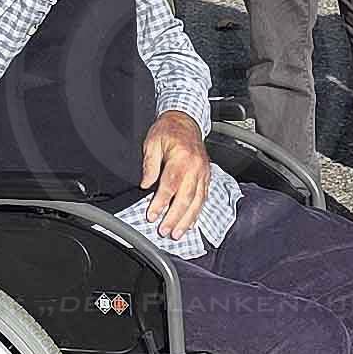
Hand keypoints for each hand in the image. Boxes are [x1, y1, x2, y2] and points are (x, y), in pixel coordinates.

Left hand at [140, 110, 211, 240]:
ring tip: (178, 233)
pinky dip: (197, 212)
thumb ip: (150, 164)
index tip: (152, 215)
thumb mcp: (152, 142)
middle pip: (186, 198)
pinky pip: (203, 197)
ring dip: (187, 220)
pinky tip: (190, 222)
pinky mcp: (206, 176)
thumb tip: (146, 184)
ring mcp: (204, 173)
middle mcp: (196, 168)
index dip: (161, 203)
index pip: (170, 186)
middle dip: (175, 217)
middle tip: (165, 231)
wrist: (186, 120)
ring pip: (197, 201)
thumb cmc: (168, 130)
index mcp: (182, 158)